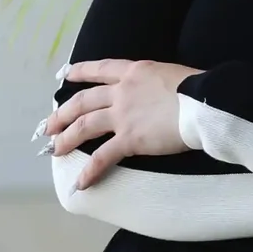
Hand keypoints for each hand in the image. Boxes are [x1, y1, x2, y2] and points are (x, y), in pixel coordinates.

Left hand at [37, 59, 201, 184]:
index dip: (79, 72)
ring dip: (67, 139)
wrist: (204, 103)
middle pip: (83, 101)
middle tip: (49, 125)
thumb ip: (154, 83)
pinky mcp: (129, 139)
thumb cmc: (198, 89)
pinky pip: (103, 157)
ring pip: (85, 126)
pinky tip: (80, 182)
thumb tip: (156, 93)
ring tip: (54, 150)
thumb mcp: (170, 74)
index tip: (65, 75)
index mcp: (133, 72)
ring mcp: (123, 116)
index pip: (100, 69)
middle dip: (62, 114)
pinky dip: (90, 171)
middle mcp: (122, 92)